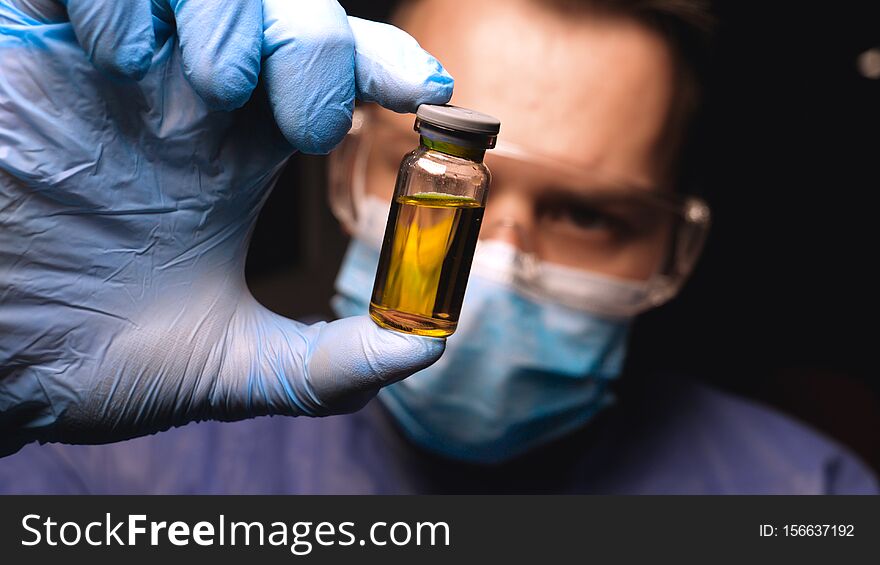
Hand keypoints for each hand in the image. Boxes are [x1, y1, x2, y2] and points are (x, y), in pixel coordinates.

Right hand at [0, 0, 451, 454]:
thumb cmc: (84, 356)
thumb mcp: (224, 363)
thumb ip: (326, 363)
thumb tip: (423, 349)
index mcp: (236, 151)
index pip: (328, 74)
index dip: (381, 65)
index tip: (426, 93)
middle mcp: (185, 95)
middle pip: (283, 8)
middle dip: (318, 44)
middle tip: (307, 122)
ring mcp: (114, 64)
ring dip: (230, 15)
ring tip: (216, 87)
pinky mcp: (36, 44)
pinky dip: (121, 0)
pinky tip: (125, 65)